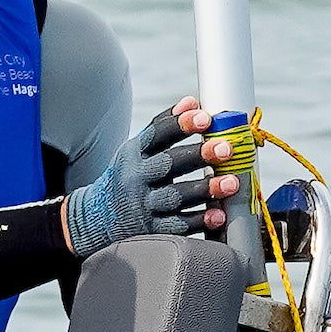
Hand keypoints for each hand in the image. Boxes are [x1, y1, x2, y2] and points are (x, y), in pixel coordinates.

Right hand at [62, 96, 243, 256]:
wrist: (98, 217)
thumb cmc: (130, 177)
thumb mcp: (137, 151)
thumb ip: (163, 128)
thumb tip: (192, 102)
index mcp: (134, 153)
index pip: (156, 134)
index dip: (181, 124)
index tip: (205, 117)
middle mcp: (136, 177)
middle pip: (168, 163)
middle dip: (198, 154)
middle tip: (226, 148)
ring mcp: (143, 204)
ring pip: (175, 195)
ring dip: (205, 188)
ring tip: (232, 182)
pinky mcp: (151, 228)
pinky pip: (177, 225)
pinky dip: (199, 220)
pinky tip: (219, 215)